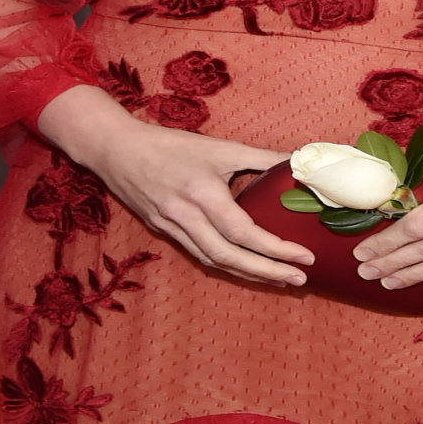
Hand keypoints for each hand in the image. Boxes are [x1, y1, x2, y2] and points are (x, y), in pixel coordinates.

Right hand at [33, 87, 314, 286]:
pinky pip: (199, 256)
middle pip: (229, 257)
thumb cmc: (170, 145)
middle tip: (299, 278)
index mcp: (202, 193)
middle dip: (267, 272)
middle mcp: (186, 216)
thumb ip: (259, 157)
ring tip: (279, 278)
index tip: (305, 256)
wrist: (117, 150)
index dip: (276, 249)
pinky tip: (245, 268)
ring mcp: (171, 228)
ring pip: (213, 262)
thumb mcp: (218, 147)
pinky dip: (225, 266)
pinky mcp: (163, 233)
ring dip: (248, 274)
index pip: (244, 231)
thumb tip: (297, 161)